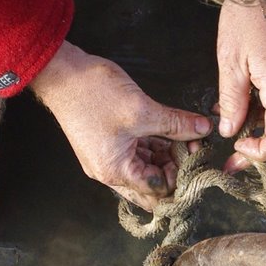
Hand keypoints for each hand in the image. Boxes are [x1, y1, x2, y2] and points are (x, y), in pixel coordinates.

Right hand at [31, 41, 211, 210]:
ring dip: (166, 157)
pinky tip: (171, 134)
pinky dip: (154, 146)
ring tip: (185, 138)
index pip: (157, 191)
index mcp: (116, 171)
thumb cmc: (93, 93)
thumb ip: (176, 124)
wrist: (62, 74)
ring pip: (145, 168)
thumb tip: (203, 129)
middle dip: (175, 170)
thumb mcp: (143, 110)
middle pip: (151, 186)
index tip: (196, 155)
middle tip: (192, 149)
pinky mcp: (108, 144)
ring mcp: (107, 157)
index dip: (180, 176)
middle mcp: (109, 171)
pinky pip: (136, 153)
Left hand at [215, 0, 265, 173]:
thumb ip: (232, 100)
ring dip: (259, 118)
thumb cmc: (249, 10)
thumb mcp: (230, 59)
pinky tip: (244, 90)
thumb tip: (230, 130)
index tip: (235, 151)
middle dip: (256, 140)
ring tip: (229, 111)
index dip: (259, 154)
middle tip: (228, 143)